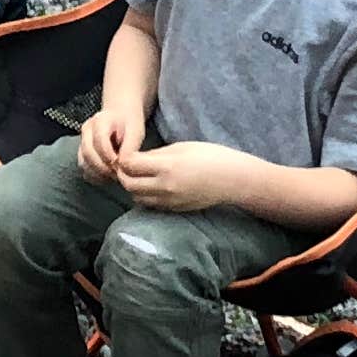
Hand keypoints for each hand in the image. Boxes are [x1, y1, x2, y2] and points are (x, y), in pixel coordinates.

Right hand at [75, 100, 137, 180]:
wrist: (121, 115)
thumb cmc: (129, 123)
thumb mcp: (136, 132)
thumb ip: (129, 148)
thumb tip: (122, 166)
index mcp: (101, 120)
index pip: (100, 141)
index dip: (110, 156)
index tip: (121, 165)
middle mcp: (87, 129)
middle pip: (88, 153)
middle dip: (104, 168)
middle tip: (118, 174)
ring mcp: (82, 140)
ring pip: (83, 162)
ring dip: (98, 174)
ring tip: (114, 176)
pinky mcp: (81, 151)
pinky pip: (83, 168)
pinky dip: (94, 176)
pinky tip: (107, 177)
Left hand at [113, 139, 251, 212]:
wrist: (232, 179)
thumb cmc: (211, 156)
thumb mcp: (181, 147)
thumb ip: (156, 154)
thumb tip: (136, 158)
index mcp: (166, 167)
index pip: (130, 165)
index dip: (124, 159)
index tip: (126, 154)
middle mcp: (165, 187)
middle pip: (129, 184)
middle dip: (123, 174)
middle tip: (127, 166)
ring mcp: (170, 201)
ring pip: (137, 198)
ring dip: (133, 187)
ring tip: (139, 176)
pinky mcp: (175, 209)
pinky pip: (151, 204)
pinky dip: (145, 196)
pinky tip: (152, 185)